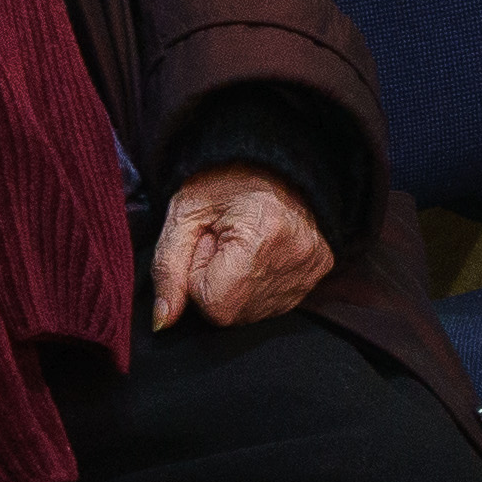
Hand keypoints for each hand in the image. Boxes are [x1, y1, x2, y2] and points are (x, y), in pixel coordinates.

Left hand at [147, 168, 335, 330]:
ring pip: (251, 312)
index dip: (198, 276)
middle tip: (223, 244)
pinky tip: (259, 254)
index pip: (214, 303)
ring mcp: (311, 269)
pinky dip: (257, 286)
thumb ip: (167, 267)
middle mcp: (296, 258)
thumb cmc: (227, 179)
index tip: (206, 244)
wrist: (274, 160)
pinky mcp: (319, 272)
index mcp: (262, 236)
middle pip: (232, 312)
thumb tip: (163, 320)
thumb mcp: (184, 212)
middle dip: (215, 284)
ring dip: (236, 287)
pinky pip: (273, 304)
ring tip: (241, 247)